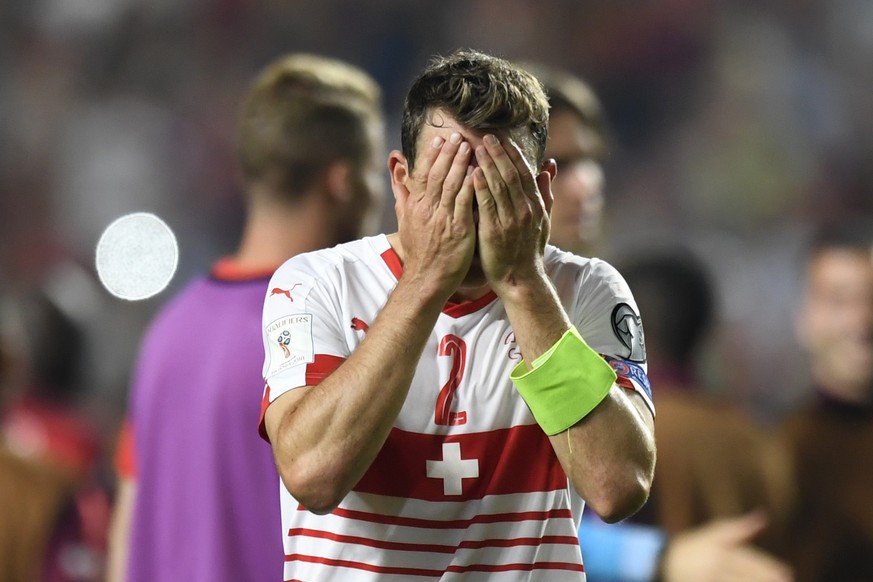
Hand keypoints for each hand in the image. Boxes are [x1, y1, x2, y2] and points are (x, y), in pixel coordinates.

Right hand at [393, 132, 475, 296]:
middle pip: (437, 175)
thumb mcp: (404, 221)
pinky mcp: (458, 230)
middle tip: (458, 135)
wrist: (426, 279)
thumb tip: (396, 173)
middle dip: (448, 154)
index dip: (433, 156)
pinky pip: (464, 204)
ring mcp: (443, 219)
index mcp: (417, 206)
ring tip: (469, 147)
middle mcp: (428, 210)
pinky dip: (470, 187)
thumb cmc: (419, 251)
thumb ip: (402, 195)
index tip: (440, 139)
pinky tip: (478, 173)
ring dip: (460, 164)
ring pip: (451, 186)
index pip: (424, 175)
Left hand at [472, 135, 553, 294]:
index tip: (502, 138)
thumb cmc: (528, 250)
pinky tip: (472, 172)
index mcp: (535, 205)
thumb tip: (548, 169)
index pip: (524, 172)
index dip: (512, 153)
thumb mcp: (543, 222)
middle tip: (485, 135)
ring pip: (498, 185)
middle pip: (510, 174)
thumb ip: (545, 194)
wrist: (520, 279)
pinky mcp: (494, 231)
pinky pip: (486, 204)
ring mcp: (510, 220)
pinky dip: (480, 186)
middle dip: (498, 153)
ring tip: (476, 147)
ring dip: (487, 164)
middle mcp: (525, 210)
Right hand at [659, 512, 792, 581]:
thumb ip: (738, 528)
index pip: (746, 561)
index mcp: (715, 551)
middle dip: (763, 580)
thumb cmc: (695, 547)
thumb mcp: (713, 534)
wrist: (662, 563)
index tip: (787, 573)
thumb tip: (763, 516)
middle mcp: (710, 568)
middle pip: (741, 578)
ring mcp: (703, 581)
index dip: (767, 567)